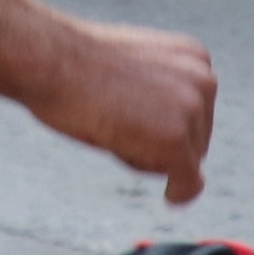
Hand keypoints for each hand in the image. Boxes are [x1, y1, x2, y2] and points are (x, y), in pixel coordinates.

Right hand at [21, 17, 217, 202]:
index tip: (131, 113)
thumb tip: (165, 125)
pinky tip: (169, 197)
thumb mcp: (133, 66)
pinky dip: (180, 194)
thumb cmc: (75, 63)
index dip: (162, 124)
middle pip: (196, 139)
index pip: (195, 112)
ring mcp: (191, 110)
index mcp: (194, 57)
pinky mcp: (175, 140)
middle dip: (163, 144)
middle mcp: (204, 80)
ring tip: (115, 131)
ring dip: (155, 159)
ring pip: (187, 161)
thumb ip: (160, 88)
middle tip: (116, 122)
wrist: (49, 59)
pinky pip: (187, 183)